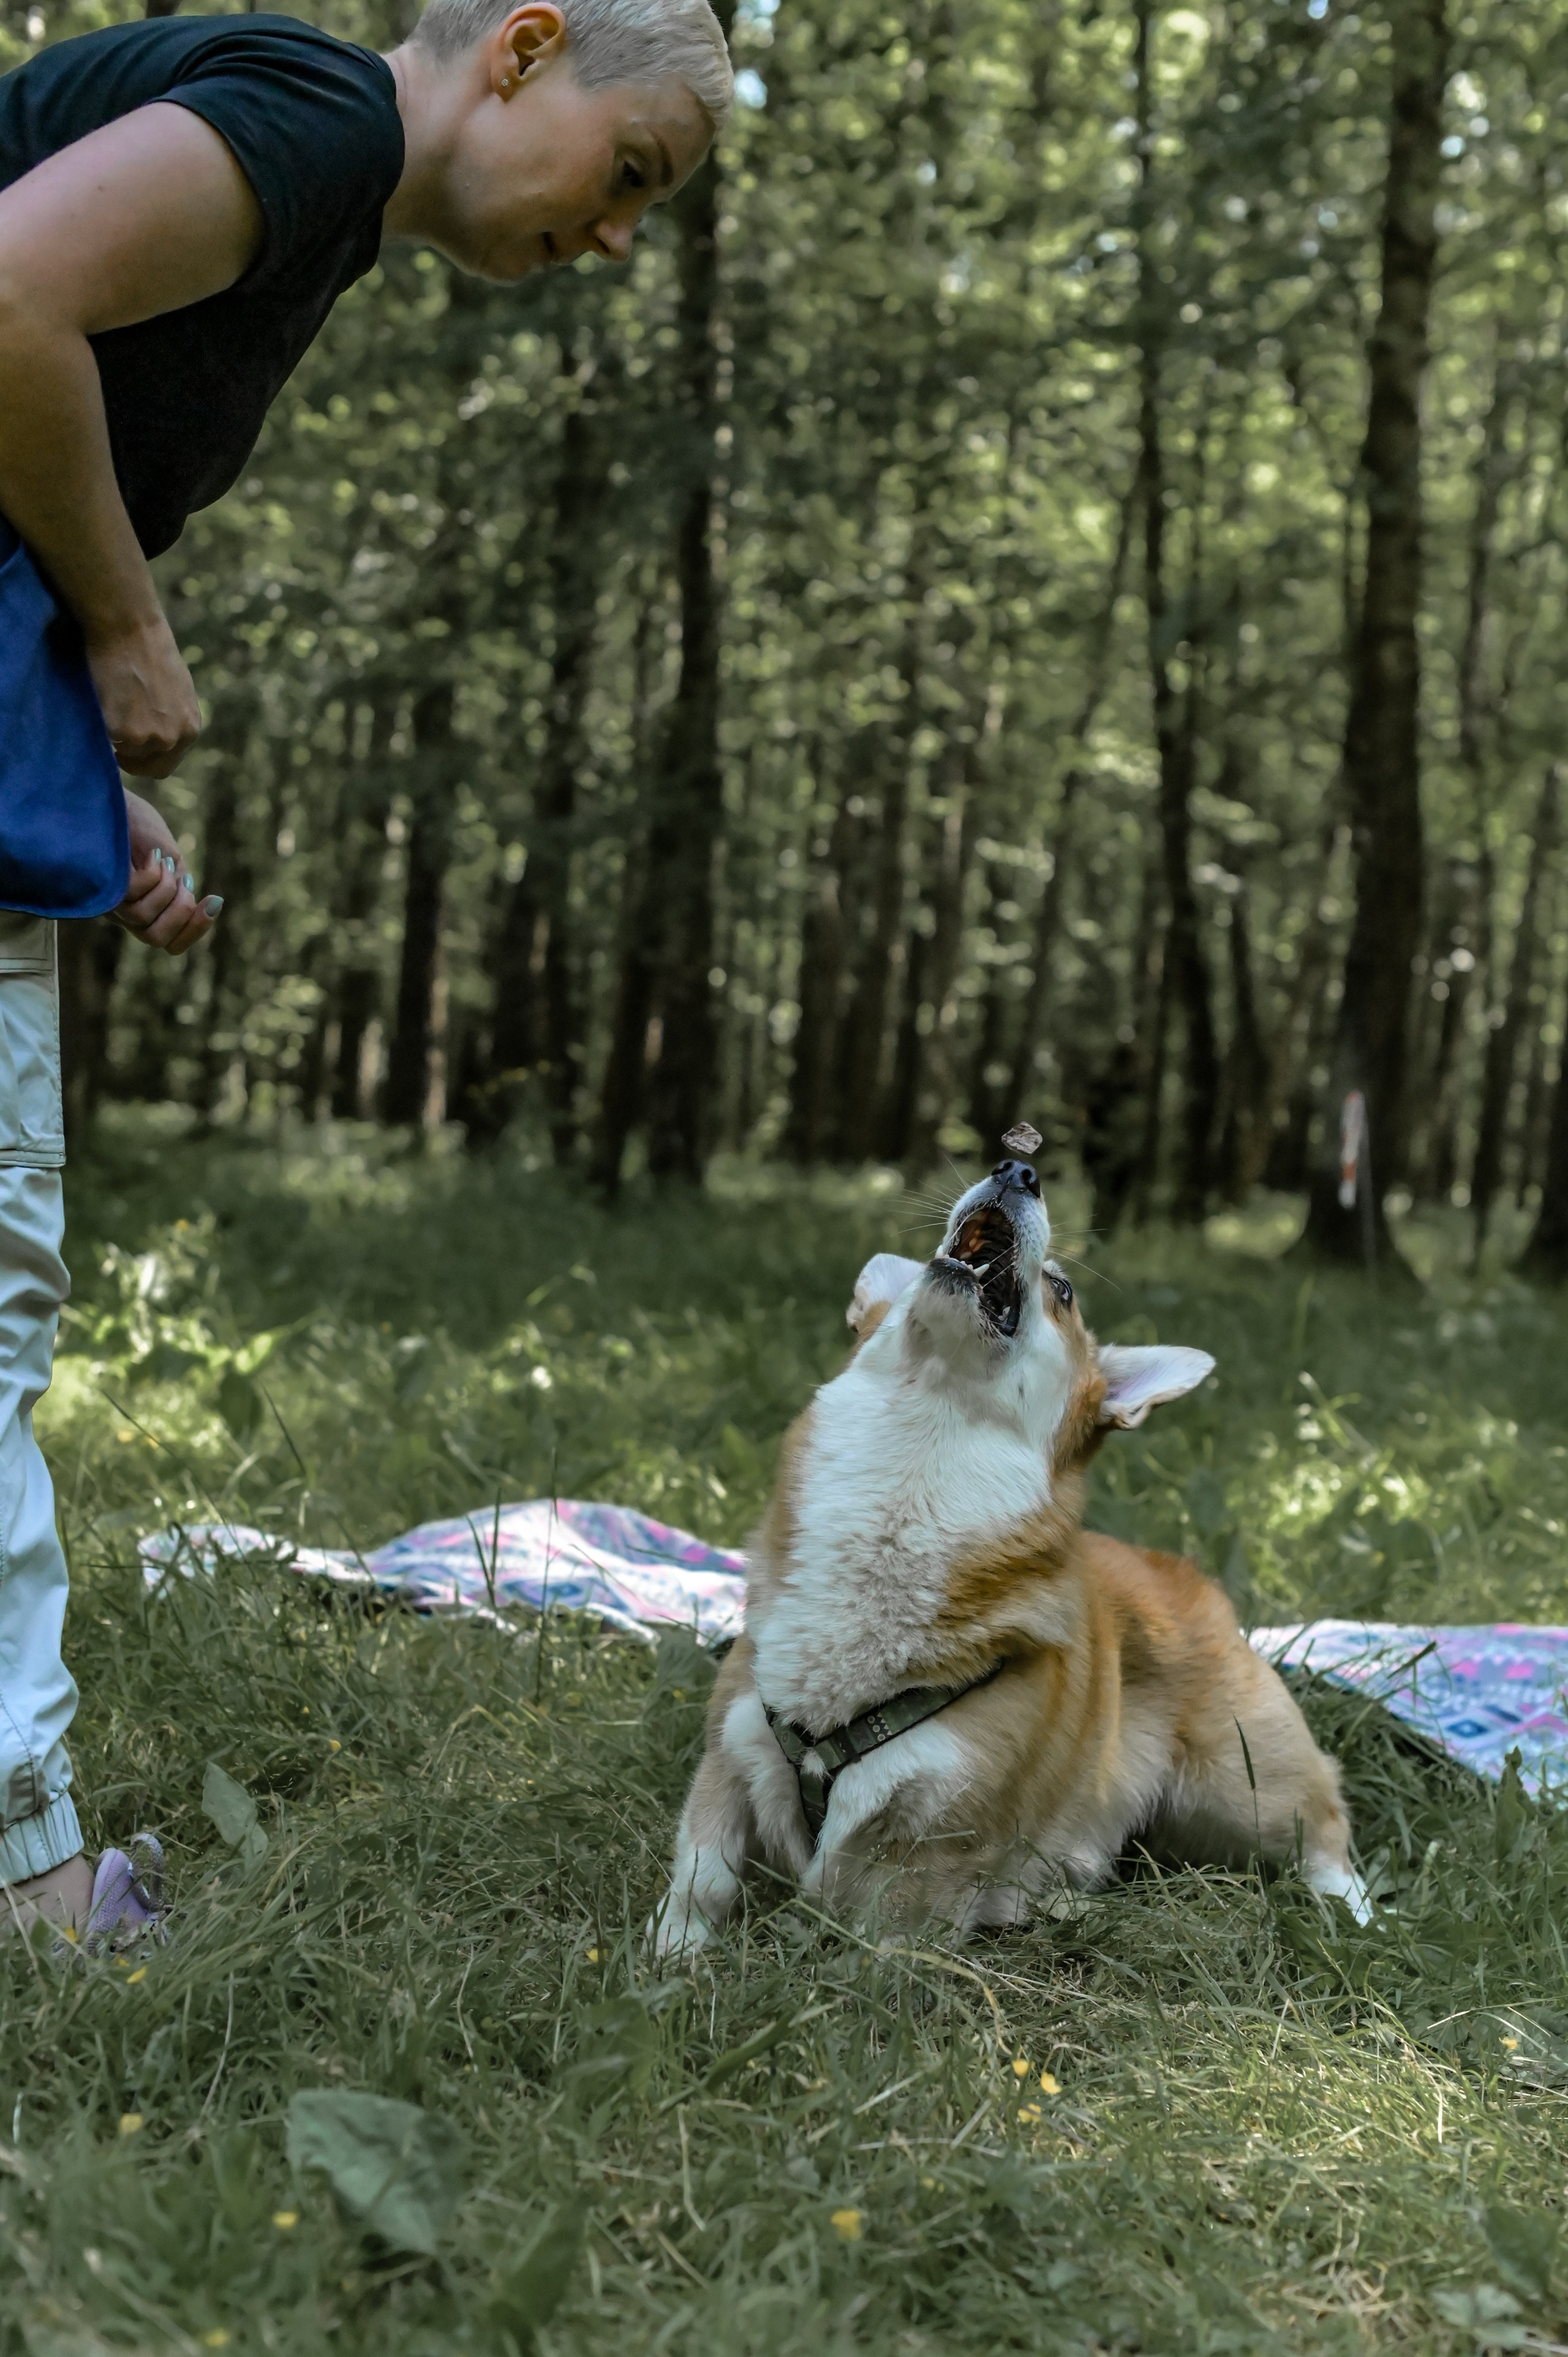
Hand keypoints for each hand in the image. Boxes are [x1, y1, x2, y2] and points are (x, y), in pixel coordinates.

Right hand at [86, 612, 201, 777]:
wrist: (129, 629)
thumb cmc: (149, 650)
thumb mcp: (176, 691)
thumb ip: (171, 719)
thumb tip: (156, 737)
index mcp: (190, 729)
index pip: (165, 766)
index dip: (144, 762)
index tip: (128, 753)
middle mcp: (173, 739)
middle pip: (147, 768)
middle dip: (130, 759)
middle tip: (113, 743)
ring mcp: (149, 738)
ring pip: (124, 754)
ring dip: (114, 738)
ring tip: (111, 706)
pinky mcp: (124, 733)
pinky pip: (105, 741)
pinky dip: (100, 727)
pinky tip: (103, 700)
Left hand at [113, 788, 220, 955]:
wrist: (107, 794)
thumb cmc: (137, 824)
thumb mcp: (169, 858)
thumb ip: (179, 885)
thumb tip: (200, 905)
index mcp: (143, 908)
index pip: (168, 942)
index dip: (195, 931)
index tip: (214, 900)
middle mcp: (122, 911)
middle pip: (155, 938)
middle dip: (182, 914)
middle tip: (187, 883)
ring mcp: (109, 898)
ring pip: (143, 919)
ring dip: (165, 890)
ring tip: (164, 861)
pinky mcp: (100, 882)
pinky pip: (132, 896)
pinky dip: (152, 876)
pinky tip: (153, 854)